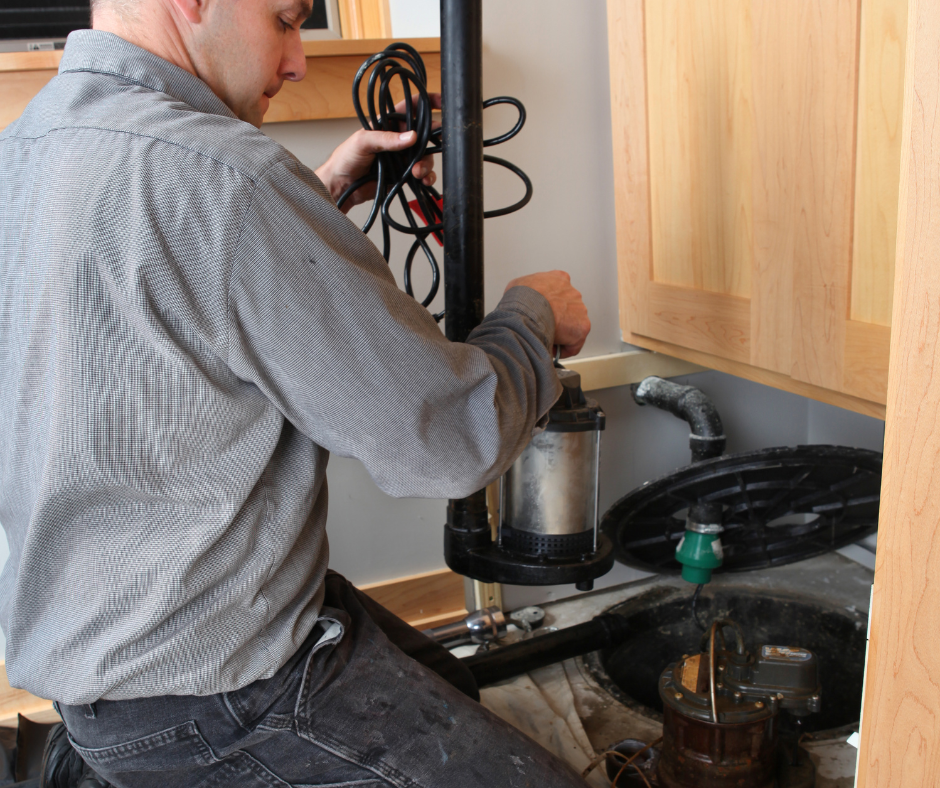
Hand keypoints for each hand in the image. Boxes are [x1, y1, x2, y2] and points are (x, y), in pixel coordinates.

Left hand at [315, 93, 440, 213]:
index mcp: (389, 124)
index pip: (411, 107)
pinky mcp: (404, 174)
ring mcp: (403, 157)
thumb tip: (410, 137)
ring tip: (417, 172)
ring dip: (426, 164)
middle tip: (426, 150)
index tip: (441, 102)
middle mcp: (398, 139)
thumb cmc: (345, 159)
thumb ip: (386, 138)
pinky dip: (427, 177)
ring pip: (425, 156)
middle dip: (431, 142)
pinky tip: (423, 180)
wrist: (342, 186)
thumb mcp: (363, 142)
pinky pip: (422, 174)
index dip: (427, 101)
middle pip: (424, 135)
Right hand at [506, 271, 590, 357]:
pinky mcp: (582, 326)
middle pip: (567, 311)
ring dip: (561, 335)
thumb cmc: (521, 298)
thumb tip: (520, 301)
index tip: (543, 316)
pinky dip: (563, 349)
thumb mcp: (518, 285)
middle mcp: (573, 292)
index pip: (559, 293)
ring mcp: (580, 309)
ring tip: (545, 339)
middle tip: (543, 329)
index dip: (550, 307)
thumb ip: (526, 291)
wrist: (528, 308)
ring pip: (572, 327)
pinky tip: (550, 349)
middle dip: (556, 321)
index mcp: (559, 279)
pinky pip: (574, 344)